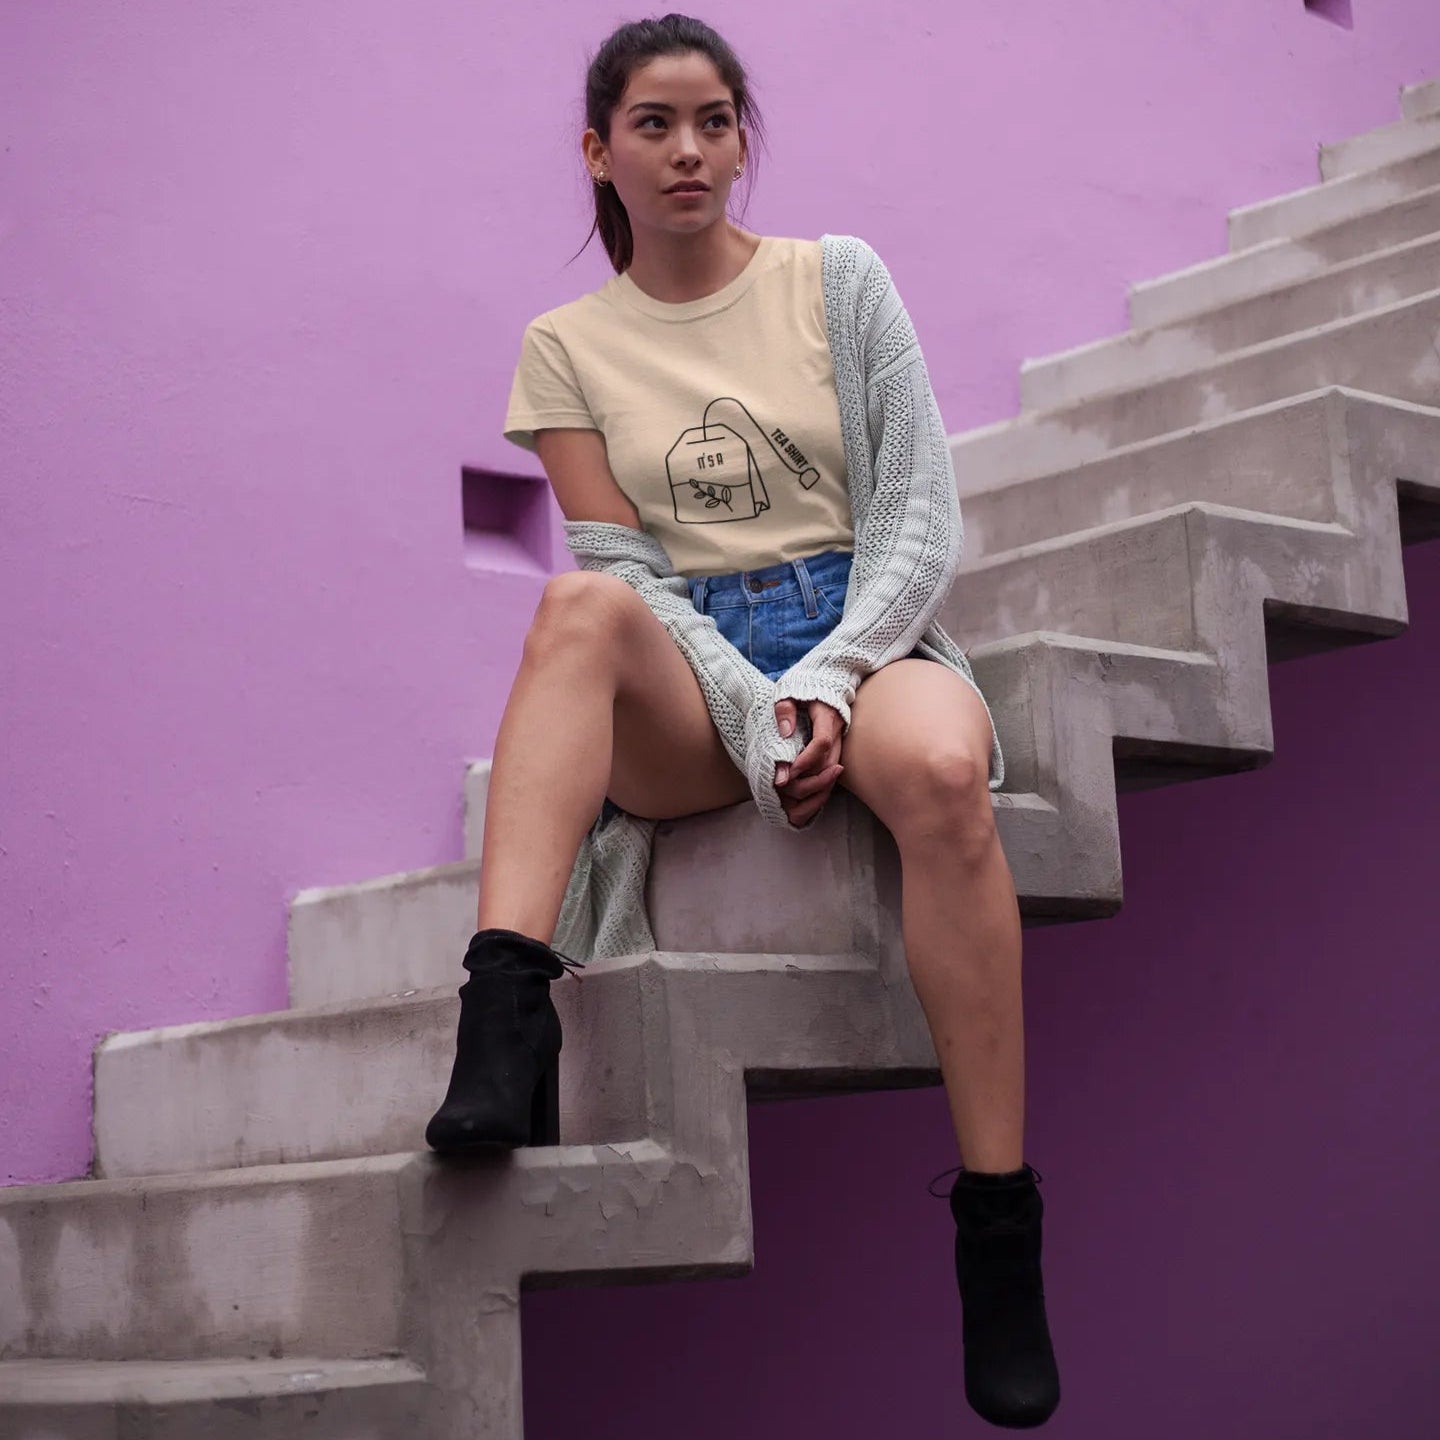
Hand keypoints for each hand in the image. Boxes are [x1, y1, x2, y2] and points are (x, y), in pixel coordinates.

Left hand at [773, 697, 844, 827]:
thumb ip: (785, 709)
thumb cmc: (803, 687)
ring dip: (813, 787)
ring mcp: (838, 743)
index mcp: (827, 716)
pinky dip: (817, 786)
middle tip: (783, 787)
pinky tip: (800, 794)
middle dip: (807, 780)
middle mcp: (836, 733)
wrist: (825, 683)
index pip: (821, 742)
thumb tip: (785, 733)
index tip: (788, 771)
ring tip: (791, 796)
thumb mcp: (789, 691)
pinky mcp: (835, 750)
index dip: (805, 760)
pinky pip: (829, 772)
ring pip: (831, 772)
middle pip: (827, 764)